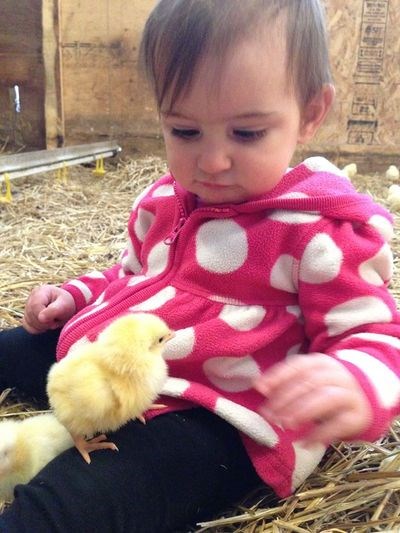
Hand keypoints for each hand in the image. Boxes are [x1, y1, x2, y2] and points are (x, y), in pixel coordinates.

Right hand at [22, 285, 75, 333]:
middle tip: (56, 320)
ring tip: (52, 320)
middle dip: (45, 322)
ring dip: (43, 326)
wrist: (66, 307)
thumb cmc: (66, 304)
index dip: (44, 316)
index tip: (55, 319)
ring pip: (29, 322)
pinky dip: (38, 329)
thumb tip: (41, 318)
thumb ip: (54, 310)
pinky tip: (46, 324)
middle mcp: (31, 297)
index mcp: (41, 291)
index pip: (35, 306)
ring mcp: (27, 307)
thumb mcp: (65, 305)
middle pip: (31, 314)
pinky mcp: (27, 316)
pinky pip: (28, 327)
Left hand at [253, 353, 371, 444]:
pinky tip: (304, 443)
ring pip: (325, 399)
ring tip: (284, 424)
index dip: (278, 376)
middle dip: (285, 398)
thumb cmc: (326, 388)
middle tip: (268, 414)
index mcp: (321, 362)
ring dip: (301, 411)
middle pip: (309, 382)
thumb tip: (260, 386)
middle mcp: (337, 374)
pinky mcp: (359, 415)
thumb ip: (287, 382)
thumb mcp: (308, 380)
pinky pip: (338, 424)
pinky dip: (319, 434)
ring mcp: (350, 394)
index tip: (260, 388)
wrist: (363, 399)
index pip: (298, 365)